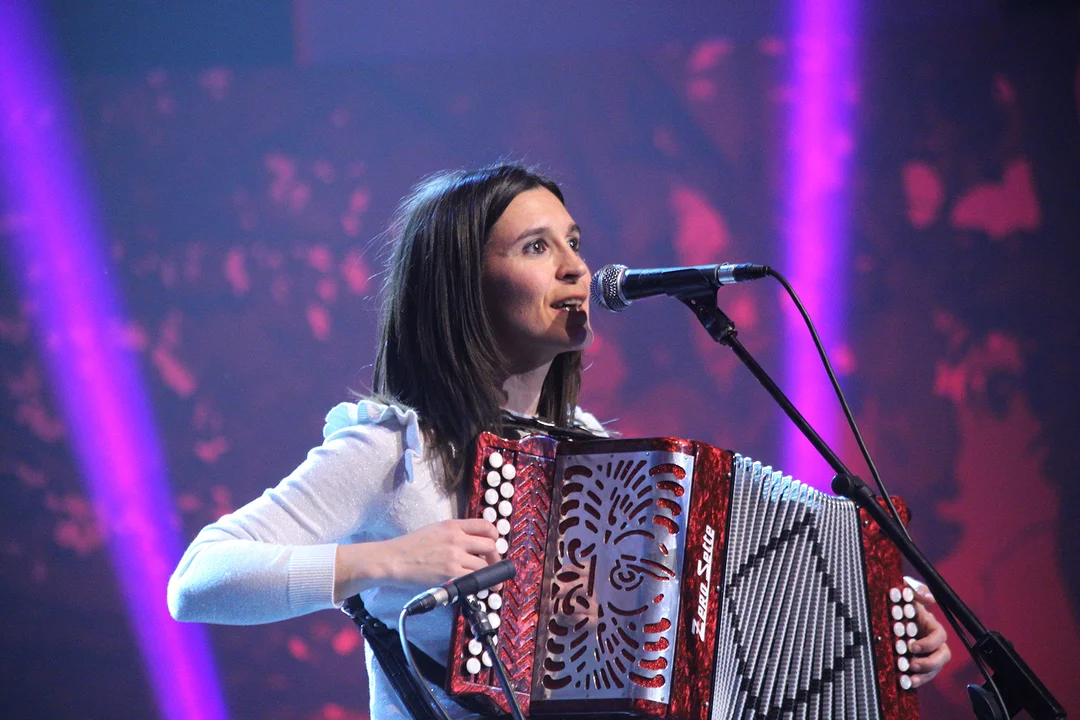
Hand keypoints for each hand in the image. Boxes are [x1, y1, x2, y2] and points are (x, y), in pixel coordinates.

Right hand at [335, 519, 499, 600]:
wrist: (392, 559)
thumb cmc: (409, 547)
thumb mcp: (434, 530)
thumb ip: (454, 533)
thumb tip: (472, 543)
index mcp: (452, 525)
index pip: (485, 525)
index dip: (495, 536)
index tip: (494, 544)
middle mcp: (456, 538)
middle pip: (490, 545)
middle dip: (495, 557)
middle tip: (493, 565)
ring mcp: (454, 556)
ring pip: (484, 564)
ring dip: (487, 574)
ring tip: (486, 581)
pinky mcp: (450, 574)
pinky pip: (474, 580)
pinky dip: (478, 585)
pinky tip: (478, 588)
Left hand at [903, 576, 952, 686]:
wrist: (889, 612)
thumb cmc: (901, 601)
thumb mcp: (906, 591)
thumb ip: (916, 589)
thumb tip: (930, 598)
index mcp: (930, 625)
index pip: (939, 637)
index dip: (929, 643)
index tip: (912, 646)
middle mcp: (931, 641)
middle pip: (942, 657)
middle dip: (929, 663)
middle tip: (912, 664)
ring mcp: (925, 654)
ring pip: (934, 669)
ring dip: (923, 675)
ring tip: (908, 677)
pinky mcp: (916, 663)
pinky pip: (922, 676)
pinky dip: (915, 681)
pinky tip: (905, 683)